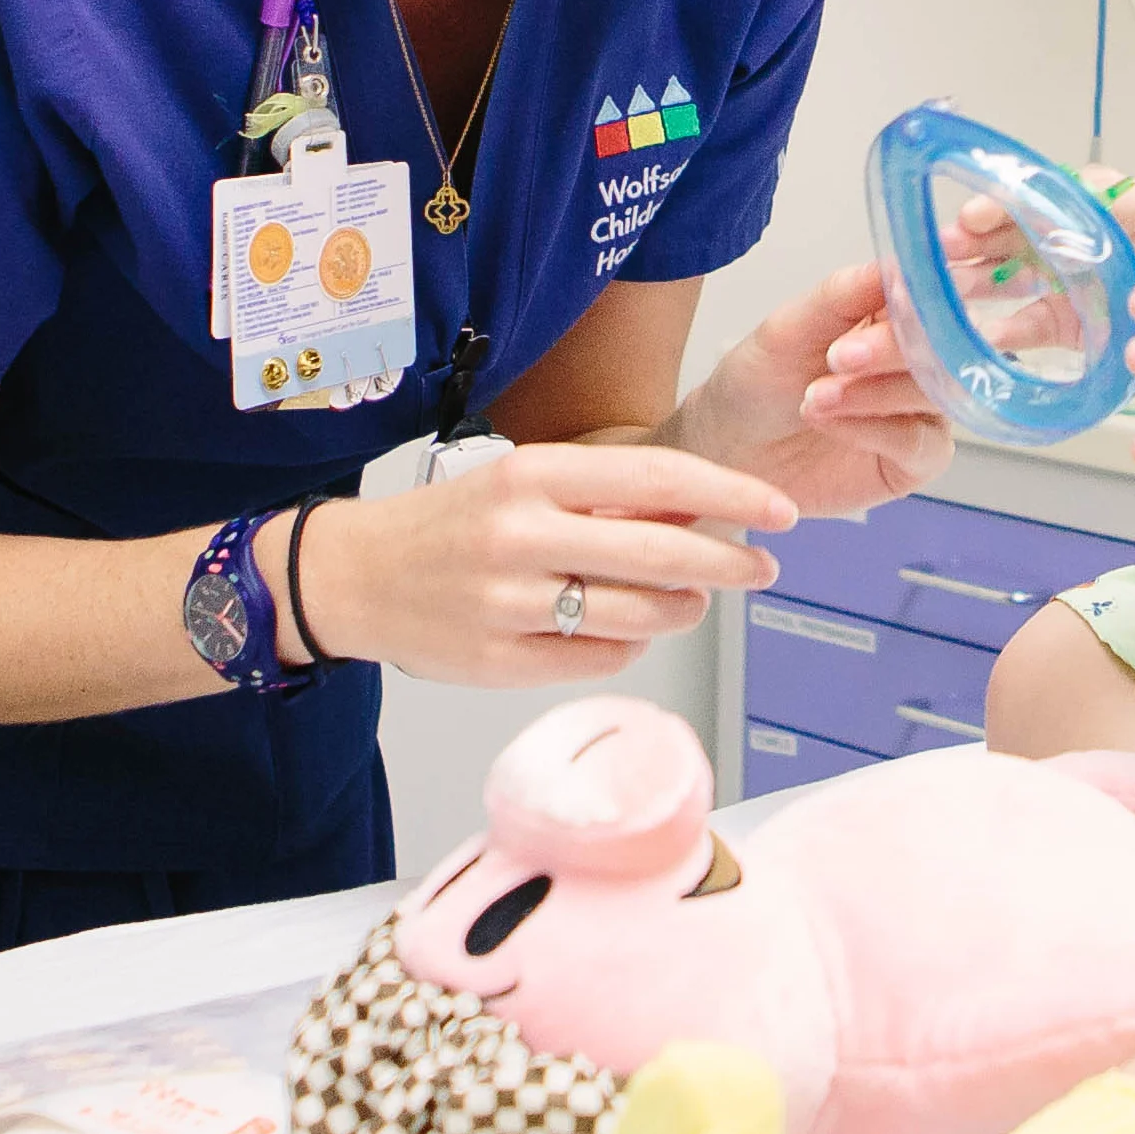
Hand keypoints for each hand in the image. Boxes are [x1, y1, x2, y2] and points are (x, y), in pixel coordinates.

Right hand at [290, 445, 796, 688]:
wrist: (354, 576)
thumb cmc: (456, 524)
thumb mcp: (526, 481)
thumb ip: (609, 494)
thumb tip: (707, 506)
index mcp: (534, 472)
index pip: (661, 476)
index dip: (733, 494)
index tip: (781, 510)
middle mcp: (520, 533)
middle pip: (662, 552)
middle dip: (729, 563)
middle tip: (763, 569)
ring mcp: (507, 602)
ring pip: (639, 615)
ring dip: (682, 610)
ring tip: (688, 601)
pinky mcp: (497, 661)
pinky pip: (598, 660)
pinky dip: (625, 648)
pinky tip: (619, 632)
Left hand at [668, 259, 951, 516]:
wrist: (732, 448)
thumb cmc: (760, 381)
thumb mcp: (791, 326)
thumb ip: (847, 293)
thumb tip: (900, 263)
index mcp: (898, 312)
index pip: (940, 292)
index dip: (932, 292)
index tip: (900, 295)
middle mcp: (921, 357)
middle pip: (949, 344)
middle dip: (895, 348)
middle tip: (838, 356)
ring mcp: (924, 409)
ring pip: (938, 392)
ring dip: (874, 392)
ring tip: (815, 397)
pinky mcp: (917, 461)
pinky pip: (920, 444)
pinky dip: (875, 430)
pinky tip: (829, 421)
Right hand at [910, 172, 1134, 359]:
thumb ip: (1115, 196)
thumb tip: (1068, 188)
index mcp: (1085, 206)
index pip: (1028, 197)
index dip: (998, 205)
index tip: (975, 218)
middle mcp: (1067, 242)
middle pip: (1006, 237)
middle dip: (970, 242)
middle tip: (942, 249)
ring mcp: (1063, 286)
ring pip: (1005, 280)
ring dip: (971, 282)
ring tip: (941, 288)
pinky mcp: (1066, 327)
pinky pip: (1025, 327)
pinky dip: (1000, 331)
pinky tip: (979, 334)